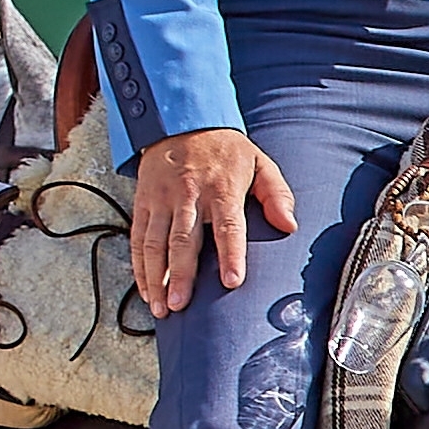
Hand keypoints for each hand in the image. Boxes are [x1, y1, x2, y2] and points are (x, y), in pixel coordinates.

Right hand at [127, 127, 293, 320]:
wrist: (181, 121)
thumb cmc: (225, 150)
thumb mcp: (259, 162)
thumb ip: (276, 194)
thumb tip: (289, 225)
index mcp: (221, 188)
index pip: (228, 226)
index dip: (230, 254)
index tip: (231, 282)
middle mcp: (188, 195)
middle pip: (183, 240)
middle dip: (181, 275)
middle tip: (180, 305)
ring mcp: (162, 199)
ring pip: (154, 243)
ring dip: (155, 278)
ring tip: (161, 308)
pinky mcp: (143, 202)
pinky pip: (138, 238)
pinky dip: (139, 266)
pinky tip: (146, 290)